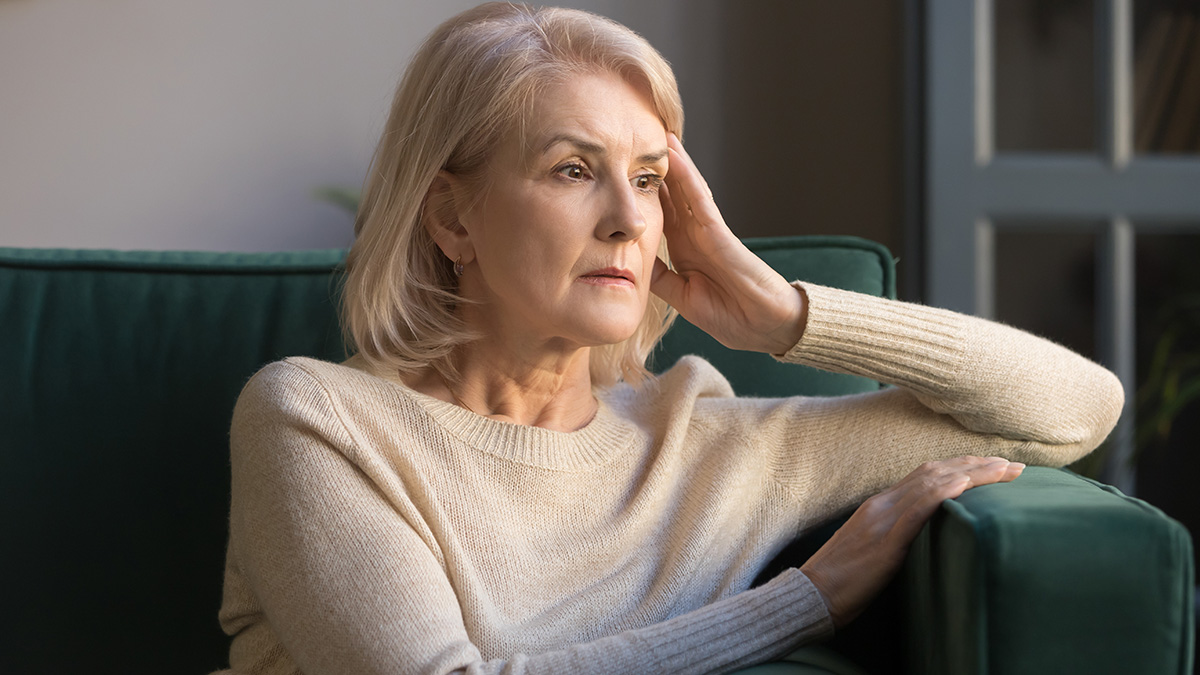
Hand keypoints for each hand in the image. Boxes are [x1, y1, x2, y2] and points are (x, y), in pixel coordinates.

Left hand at [651, 134, 805, 353]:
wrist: (766, 328)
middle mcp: (696, 235)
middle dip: (655, 169)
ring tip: (654, 133)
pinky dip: (687, 178)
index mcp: (685, 250)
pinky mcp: (721, 234)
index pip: (660, 214)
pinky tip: (675, 156)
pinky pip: (700, 201)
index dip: (642, 194)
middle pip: (671, 194)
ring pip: (685, 189)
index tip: (620, 173)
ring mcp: (709, 231)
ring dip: (671, 161)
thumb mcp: (683, 298)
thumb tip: (632, 262)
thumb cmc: (732, 316)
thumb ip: (661, 278)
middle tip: (633, 139)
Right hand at [800, 456, 1025, 627]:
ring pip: (931, 484)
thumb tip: (927, 533)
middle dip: (977, 465)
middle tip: (1014, 465)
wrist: (811, 595)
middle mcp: (883, 504)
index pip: (928, 475)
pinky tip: (965, 485)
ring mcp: (882, 520)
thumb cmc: (842, 579)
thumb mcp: (874, 548)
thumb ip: (898, 533)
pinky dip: (941, 493)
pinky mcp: (884, 542)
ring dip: (972, 474)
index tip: (995, 466)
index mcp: (881, 505)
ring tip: (1003, 470)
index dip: (964, 466)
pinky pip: (915, 511)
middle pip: (935, 472)